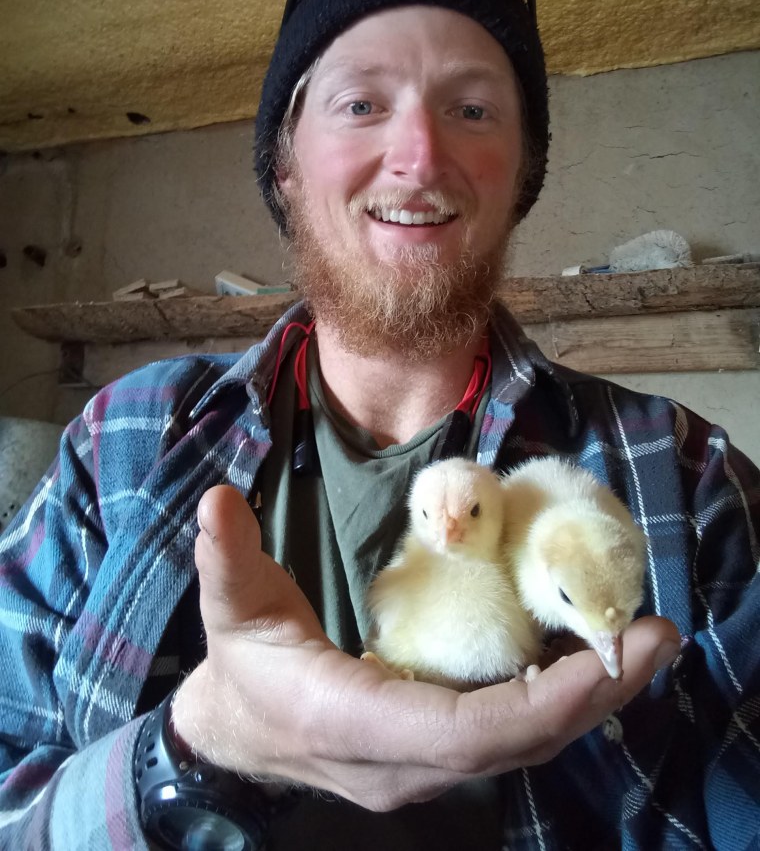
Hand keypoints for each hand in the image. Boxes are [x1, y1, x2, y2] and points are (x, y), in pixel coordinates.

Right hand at [172, 486, 679, 811]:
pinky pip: (511, 736)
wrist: (237, 735)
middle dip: (593, 697)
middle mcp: (406, 763)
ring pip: (522, 746)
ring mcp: (425, 769)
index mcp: (359, 723)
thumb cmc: (243, 669)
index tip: (605, 658)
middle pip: (518, 745)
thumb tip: (218, 500)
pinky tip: (591, 659)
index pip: (467, 732)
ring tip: (641, 643)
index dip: (542, 703)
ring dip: (587, 700)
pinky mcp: (437, 758)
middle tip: (656, 637)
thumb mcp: (231, 610)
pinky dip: (558, 702)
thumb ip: (227, 558)